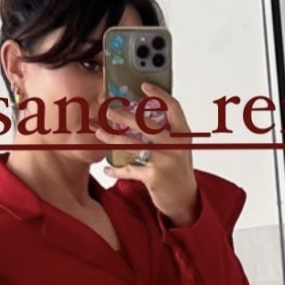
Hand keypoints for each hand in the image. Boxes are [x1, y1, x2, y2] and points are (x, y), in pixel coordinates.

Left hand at [97, 84, 199, 226]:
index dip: (159, 94)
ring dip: (114, 137)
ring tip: (100, 132)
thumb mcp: (178, 147)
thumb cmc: (178, 170)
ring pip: (134, 145)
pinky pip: (130, 170)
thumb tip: (142, 112)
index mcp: (182, 134)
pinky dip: (117, 170)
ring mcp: (164, 161)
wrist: (185, 199)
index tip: (144, 85)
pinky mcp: (154, 177)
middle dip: (125, 115)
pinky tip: (107, 168)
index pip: (173, 107)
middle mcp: (175, 145)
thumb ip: (166, 131)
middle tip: (109, 110)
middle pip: (147, 124)